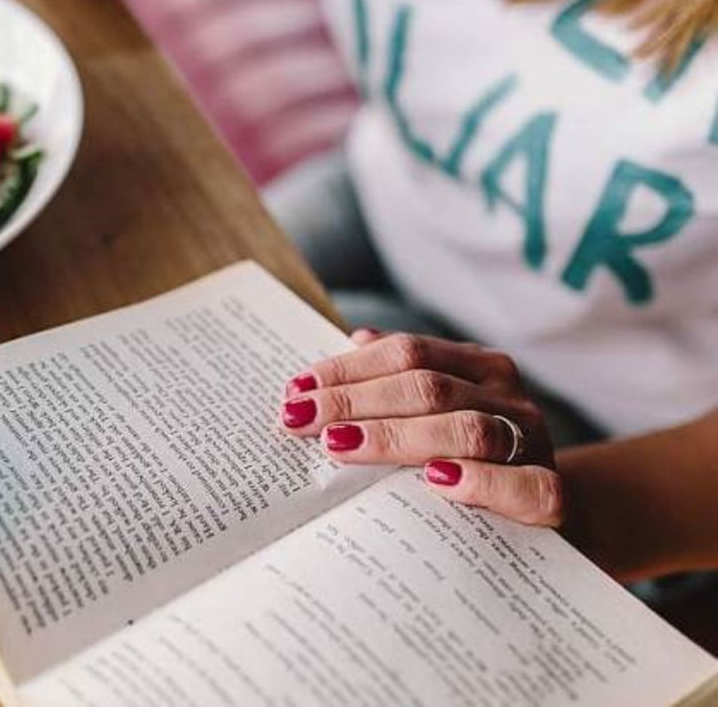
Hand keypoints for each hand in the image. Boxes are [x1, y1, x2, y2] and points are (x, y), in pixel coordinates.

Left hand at [281, 330, 564, 527]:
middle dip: (354, 402)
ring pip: (466, 429)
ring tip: (342, 446)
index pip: (406, 353)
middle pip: (426, 387)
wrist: (559, 512)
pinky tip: (434, 481)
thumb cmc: (477, 460)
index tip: (295, 391)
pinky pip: (524, 486)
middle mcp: (507, 395)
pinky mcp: (553, 494)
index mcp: (478, 366)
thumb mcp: (439, 414)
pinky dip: (479, 481)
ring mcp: (532, 441)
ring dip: (397, 437)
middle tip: (299, 420)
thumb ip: (398, 382)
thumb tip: (351, 342)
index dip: (347, 369)